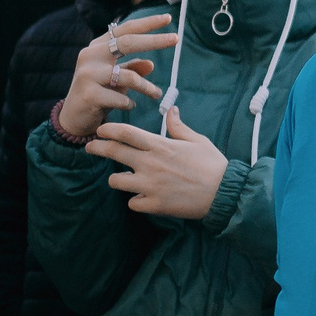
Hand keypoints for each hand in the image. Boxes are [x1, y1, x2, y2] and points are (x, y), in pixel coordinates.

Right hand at [58, 13, 177, 138]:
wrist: (74, 118)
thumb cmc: (98, 94)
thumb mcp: (116, 79)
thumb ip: (131, 69)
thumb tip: (151, 64)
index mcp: (97, 47)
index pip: (125, 30)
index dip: (147, 23)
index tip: (168, 18)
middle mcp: (90, 55)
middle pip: (127, 42)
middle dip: (154, 40)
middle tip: (176, 39)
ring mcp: (88, 74)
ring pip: (129, 76)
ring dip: (147, 87)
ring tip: (156, 94)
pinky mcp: (89, 94)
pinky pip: (121, 98)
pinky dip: (130, 103)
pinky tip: (130, 106)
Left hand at [90, 103, 230, 218]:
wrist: (225, 193)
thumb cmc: (213, 164)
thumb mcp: (197, 140)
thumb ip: (179, 126)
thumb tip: (171, 110)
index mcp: (160, 146)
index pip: (125, 132)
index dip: (108, 129)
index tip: (101, 130)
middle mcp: (151, 164)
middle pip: (113, 152)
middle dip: (97, 148)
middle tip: (91, 147)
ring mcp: (151, 186)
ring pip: (116, 181)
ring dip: (118, 179)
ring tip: (123, 179)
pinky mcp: (155, 205)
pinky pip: (133, 203)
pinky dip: (136, 201)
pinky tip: (144, 198)